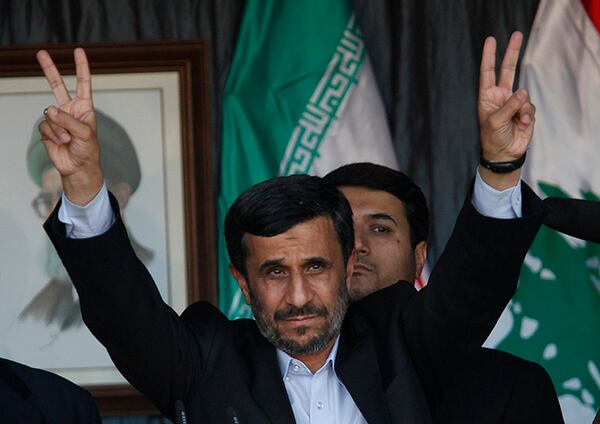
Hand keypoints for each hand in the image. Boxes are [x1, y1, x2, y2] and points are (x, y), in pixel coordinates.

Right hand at [37, 48, 102, 205]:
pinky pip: (45, 126)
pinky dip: (52, 135)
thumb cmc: (88, 150)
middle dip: (49, 70)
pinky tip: (60, 142)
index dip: (81, 68)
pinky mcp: (47, 128)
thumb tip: (50, 110)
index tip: (79, 51)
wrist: (77, 167)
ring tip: (68, 140)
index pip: (83, 84)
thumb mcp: (85, 134)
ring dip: (59, 128)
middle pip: (57, 86)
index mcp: (84, 107)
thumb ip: (69, 121)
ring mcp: (57, 118)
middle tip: (41, 53)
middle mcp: (70, 110)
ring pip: (50, 114)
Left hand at [478, 32, 535, 188]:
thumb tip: (524, 91)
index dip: (489, 56)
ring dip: (522, 110)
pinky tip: (522, 126)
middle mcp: (501, 96)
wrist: (504, 154)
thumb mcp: (495, 121)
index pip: (487, 73)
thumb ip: (509, 105)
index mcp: (487, 96)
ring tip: (516, 122)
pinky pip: (530, 108)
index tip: (491, 40)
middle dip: (512, 52)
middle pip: (507, 70)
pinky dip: (528, 117)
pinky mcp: (526, 111)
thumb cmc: (492, 138)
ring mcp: (514, 103)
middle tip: (517, 34)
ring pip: (524, 96)